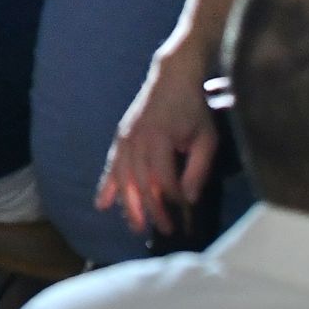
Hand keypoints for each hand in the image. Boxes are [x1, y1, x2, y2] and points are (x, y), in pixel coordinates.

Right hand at [94, 55, 217, 237]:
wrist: (171, 78)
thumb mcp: (206, 138)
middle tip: (165, 230)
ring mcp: (125, 140)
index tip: (186, 214)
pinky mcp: (121, 139)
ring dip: (129, 205)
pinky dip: (107, 187)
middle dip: (152, 210)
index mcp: (159, 139)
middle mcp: (137, 141)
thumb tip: (189, 199)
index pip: (165, 180)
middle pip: (141, 184)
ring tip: (137, 226)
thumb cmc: (193, 109)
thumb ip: (198, 169)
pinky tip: (102, 205)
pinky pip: (111, 167)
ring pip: (123, 179)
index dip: (175, 200)